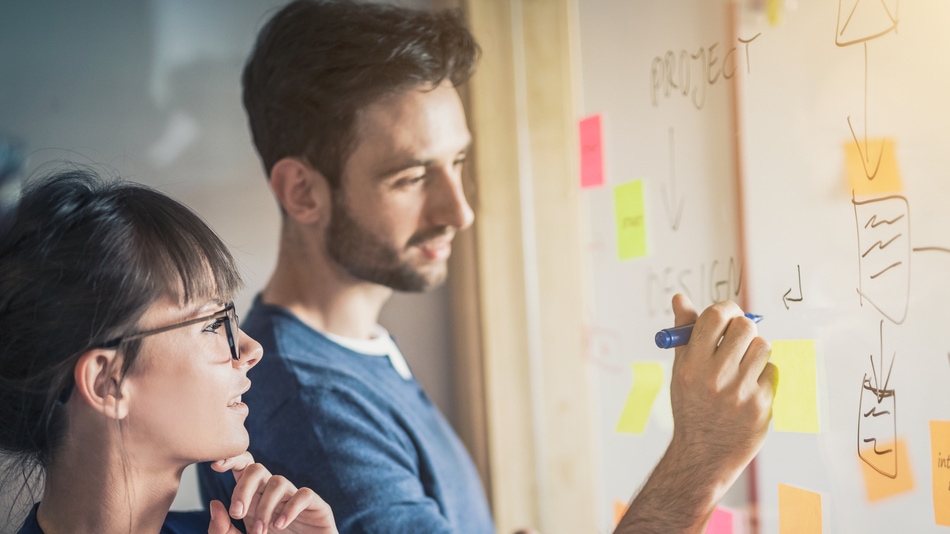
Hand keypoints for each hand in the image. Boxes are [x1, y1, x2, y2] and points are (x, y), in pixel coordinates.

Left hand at [207, 452, 337, 533]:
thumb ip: (223, 530)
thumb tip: (215, 503)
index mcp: (254, 499)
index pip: (243, 468)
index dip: (231, 459)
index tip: (215, 466)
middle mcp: (273, 495)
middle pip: (257, 469)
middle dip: (244, 488)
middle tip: (237, 513)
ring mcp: (294, 499)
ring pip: (278, 482)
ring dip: (264, 506)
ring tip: (260, 532)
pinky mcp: (316, 507)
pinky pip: (303, 495)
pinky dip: (290, 509)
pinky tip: (279, 526)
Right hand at [667, 294, 776, 489]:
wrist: (704, 453)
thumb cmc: (691, 406)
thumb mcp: (680, 369)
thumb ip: (684, 333)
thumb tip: (680, 298)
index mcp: (692, 364)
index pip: (715, 317)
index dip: (726, 310)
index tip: (728, 315)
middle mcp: (715, 377)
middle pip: (745, 327)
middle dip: (744, 329)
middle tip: (738, 339)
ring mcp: (741, 392)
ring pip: (763, 347)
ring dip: (755, 352)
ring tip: (742, 367)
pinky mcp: (761, 405)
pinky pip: (772, 372)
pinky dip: (763, 376)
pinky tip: (748, 389)